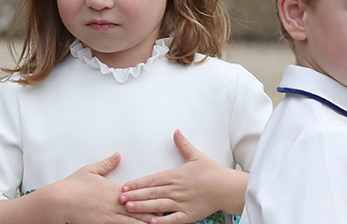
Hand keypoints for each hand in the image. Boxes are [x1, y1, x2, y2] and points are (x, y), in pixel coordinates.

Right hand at [51, 153, 154, 223]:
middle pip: (138, 211)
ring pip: (130, 223)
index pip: (137, 196)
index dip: (150, 199)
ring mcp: (107, 218)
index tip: (163, 199)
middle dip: (152, 214)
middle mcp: (113, 205)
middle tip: (167, 214)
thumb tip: (118, 155)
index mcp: (114, 191)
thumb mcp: (91, 170)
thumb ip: (107, 164)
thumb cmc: (74, 185)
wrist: (59, 201)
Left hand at [119, 130, 247, 223]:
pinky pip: (172, 219)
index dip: (137, 183)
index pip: (152, 180)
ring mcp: (181, 203)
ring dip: (142, 207)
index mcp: (175, 175)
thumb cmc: (212, 172)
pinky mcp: (188, 214)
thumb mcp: (196, 156)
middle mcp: (176, 190)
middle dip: (134, 195)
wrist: (226, 187)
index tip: (125, 186)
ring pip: (158, 205)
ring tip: (129, 208)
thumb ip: (183, 145)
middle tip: (119, 198)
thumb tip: (176, 131)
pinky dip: (161, 221)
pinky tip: (151, 222)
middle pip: (151, 193)